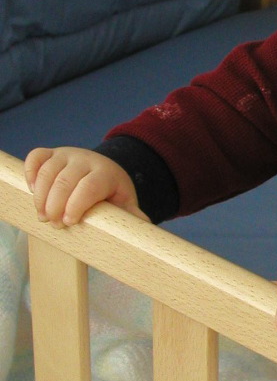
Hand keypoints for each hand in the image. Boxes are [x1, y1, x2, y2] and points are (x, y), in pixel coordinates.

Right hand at [25, 146, 147, 226]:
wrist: (102, 171)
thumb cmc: (112, 193)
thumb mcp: (125, 203)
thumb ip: (132, 215)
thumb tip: (142, 227)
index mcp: (106, 172)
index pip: (90, 186)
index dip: (76, 204)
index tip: (69, 222)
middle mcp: (85, 159)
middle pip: (65, 180)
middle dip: (55, 204)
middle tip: (54, 224)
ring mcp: (66, 154)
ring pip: (47, 171)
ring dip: (40, 196)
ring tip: (42, 215)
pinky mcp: (51, 153)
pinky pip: (36, 157)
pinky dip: (30, 173)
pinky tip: (31, 191)